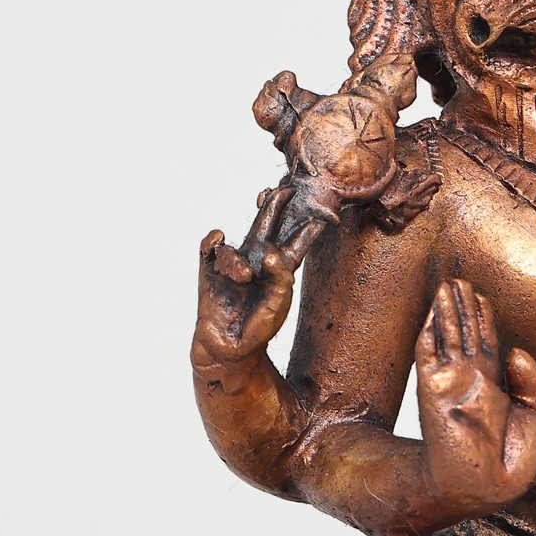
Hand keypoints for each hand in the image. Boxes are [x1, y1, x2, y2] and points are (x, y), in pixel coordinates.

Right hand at [192, 187, 297, 368]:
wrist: (228, 348)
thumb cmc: (259, 328)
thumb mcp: (279, 304)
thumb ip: (280, 276)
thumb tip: (269, 252)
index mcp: (281, 267)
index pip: (297, 239)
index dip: (308, 223)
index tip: (324, 208)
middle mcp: (258, 259)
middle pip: (268, 223)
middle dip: (276, 204)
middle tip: (285, 188)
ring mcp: (235, 262)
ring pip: (240, 239)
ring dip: (239, 258)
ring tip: (242, 280)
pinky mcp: (211, 269)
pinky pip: (211, 245)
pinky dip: (214, 241)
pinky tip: (219, 238)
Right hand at [415, 279, 535, 517]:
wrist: (488, 487)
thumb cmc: (512, 461)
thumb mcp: (535, 415)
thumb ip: (529, 381)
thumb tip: (514, 348)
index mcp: (494, 386)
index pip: (487, 342)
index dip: (484, 317)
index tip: (480, 294)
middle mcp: (471, 380)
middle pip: (466, 332)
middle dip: (463, 306)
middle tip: (458, 279)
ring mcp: (451, 383)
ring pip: (448, 336)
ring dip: (447, 310)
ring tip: (447, 285)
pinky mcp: (433, 390)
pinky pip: (429, 354)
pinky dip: (431, 331)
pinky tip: (434, 311)